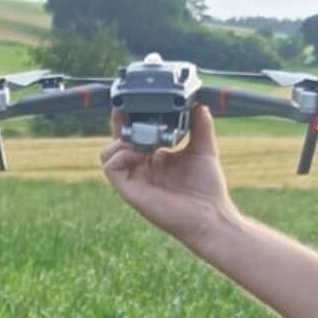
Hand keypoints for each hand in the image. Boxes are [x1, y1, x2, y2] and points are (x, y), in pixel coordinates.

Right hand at [99, 106, 235, 245]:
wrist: (211, 215)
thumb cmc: (207, 189)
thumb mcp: (204, 149)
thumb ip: (200, 126)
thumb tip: (200, 104)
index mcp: (154, 158)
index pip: (134, 134)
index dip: (130, 118)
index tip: (137, 102)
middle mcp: (141, 168)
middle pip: (116, 141)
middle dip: (121, 124)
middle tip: (131, 112)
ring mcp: (134, 179)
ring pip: (107, 154)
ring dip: (119, 141)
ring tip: (141, 140)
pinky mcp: (129, 191)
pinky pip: (110, 168)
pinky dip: (120, 155)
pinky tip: (139, 154)